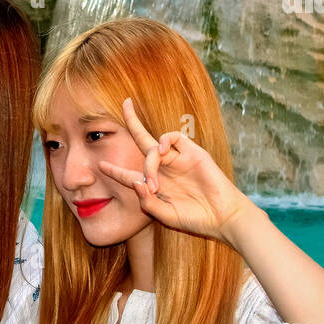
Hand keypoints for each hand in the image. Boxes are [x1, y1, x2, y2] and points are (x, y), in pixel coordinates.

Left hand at [98, 97, 255, 244]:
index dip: (115, 170)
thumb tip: (135, 181)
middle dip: (132, 121)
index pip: (129, 174)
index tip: (100, 166)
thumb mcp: (165, 215)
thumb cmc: (195, 219)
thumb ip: (147, 201)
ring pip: (154, 146)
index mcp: (155, 185)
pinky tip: (161, 153)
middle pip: (142, 141)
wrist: (223, 217)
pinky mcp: (193, 153)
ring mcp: (178, 159)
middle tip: (125, 103)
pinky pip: (173, 137)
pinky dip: (164, 141)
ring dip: (149, 163)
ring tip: (155, 184)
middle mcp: (164, 168)